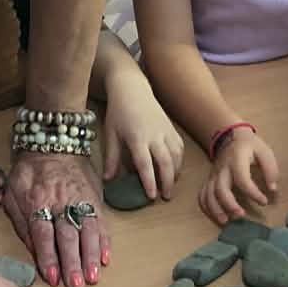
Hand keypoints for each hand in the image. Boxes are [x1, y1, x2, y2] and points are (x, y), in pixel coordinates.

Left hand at [6, 151, 109, 286]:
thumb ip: (20, 221)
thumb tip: (32, 249)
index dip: (48, 257)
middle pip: (68, 236)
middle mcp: (61, 203)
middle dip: (73, 262)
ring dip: (91, 256)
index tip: (52, 278)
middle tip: (76, 285)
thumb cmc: (29, 171)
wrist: (54, 143)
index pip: (44, 234)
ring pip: (88, 231)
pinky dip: (104, 241)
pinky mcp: (94, 199)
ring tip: (93, 276)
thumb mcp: (13, 192)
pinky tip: (105, 258)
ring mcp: (81, 200)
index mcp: (38, 202)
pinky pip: (101, 222)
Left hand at [102, 74, 183, 202]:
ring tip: (170, 186)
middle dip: (167, 182)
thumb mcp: (110, 134)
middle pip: (166, 162)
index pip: (145, 164)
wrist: (132, 89)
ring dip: (175, 173)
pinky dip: (179, 161)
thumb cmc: (118, 112)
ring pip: (176, 156)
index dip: (149, 181)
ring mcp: (165, 131)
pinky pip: (179, 148)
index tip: (151, 196)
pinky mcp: (171, 128)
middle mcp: (154, 135)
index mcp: (137, 137)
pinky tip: (175, 169)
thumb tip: (108, 179)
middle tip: (165, 197)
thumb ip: (111, 158)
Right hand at [200, 127, 277, 224]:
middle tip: (241, 215)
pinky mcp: (210, 180)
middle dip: (229, 204)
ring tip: (225, 222)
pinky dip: (206, 207)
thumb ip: (270, 169)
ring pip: (209, 194)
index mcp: (236, 161)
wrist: (230, 136)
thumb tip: (272, 189)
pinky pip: (203, 195)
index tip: (264, 201)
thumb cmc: (249, 146)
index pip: (242, 179)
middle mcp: (222, 169)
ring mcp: (214, 175)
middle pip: (220, 189)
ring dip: (215, 209)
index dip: (253, 193)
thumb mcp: (264, 152)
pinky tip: (216, 216)